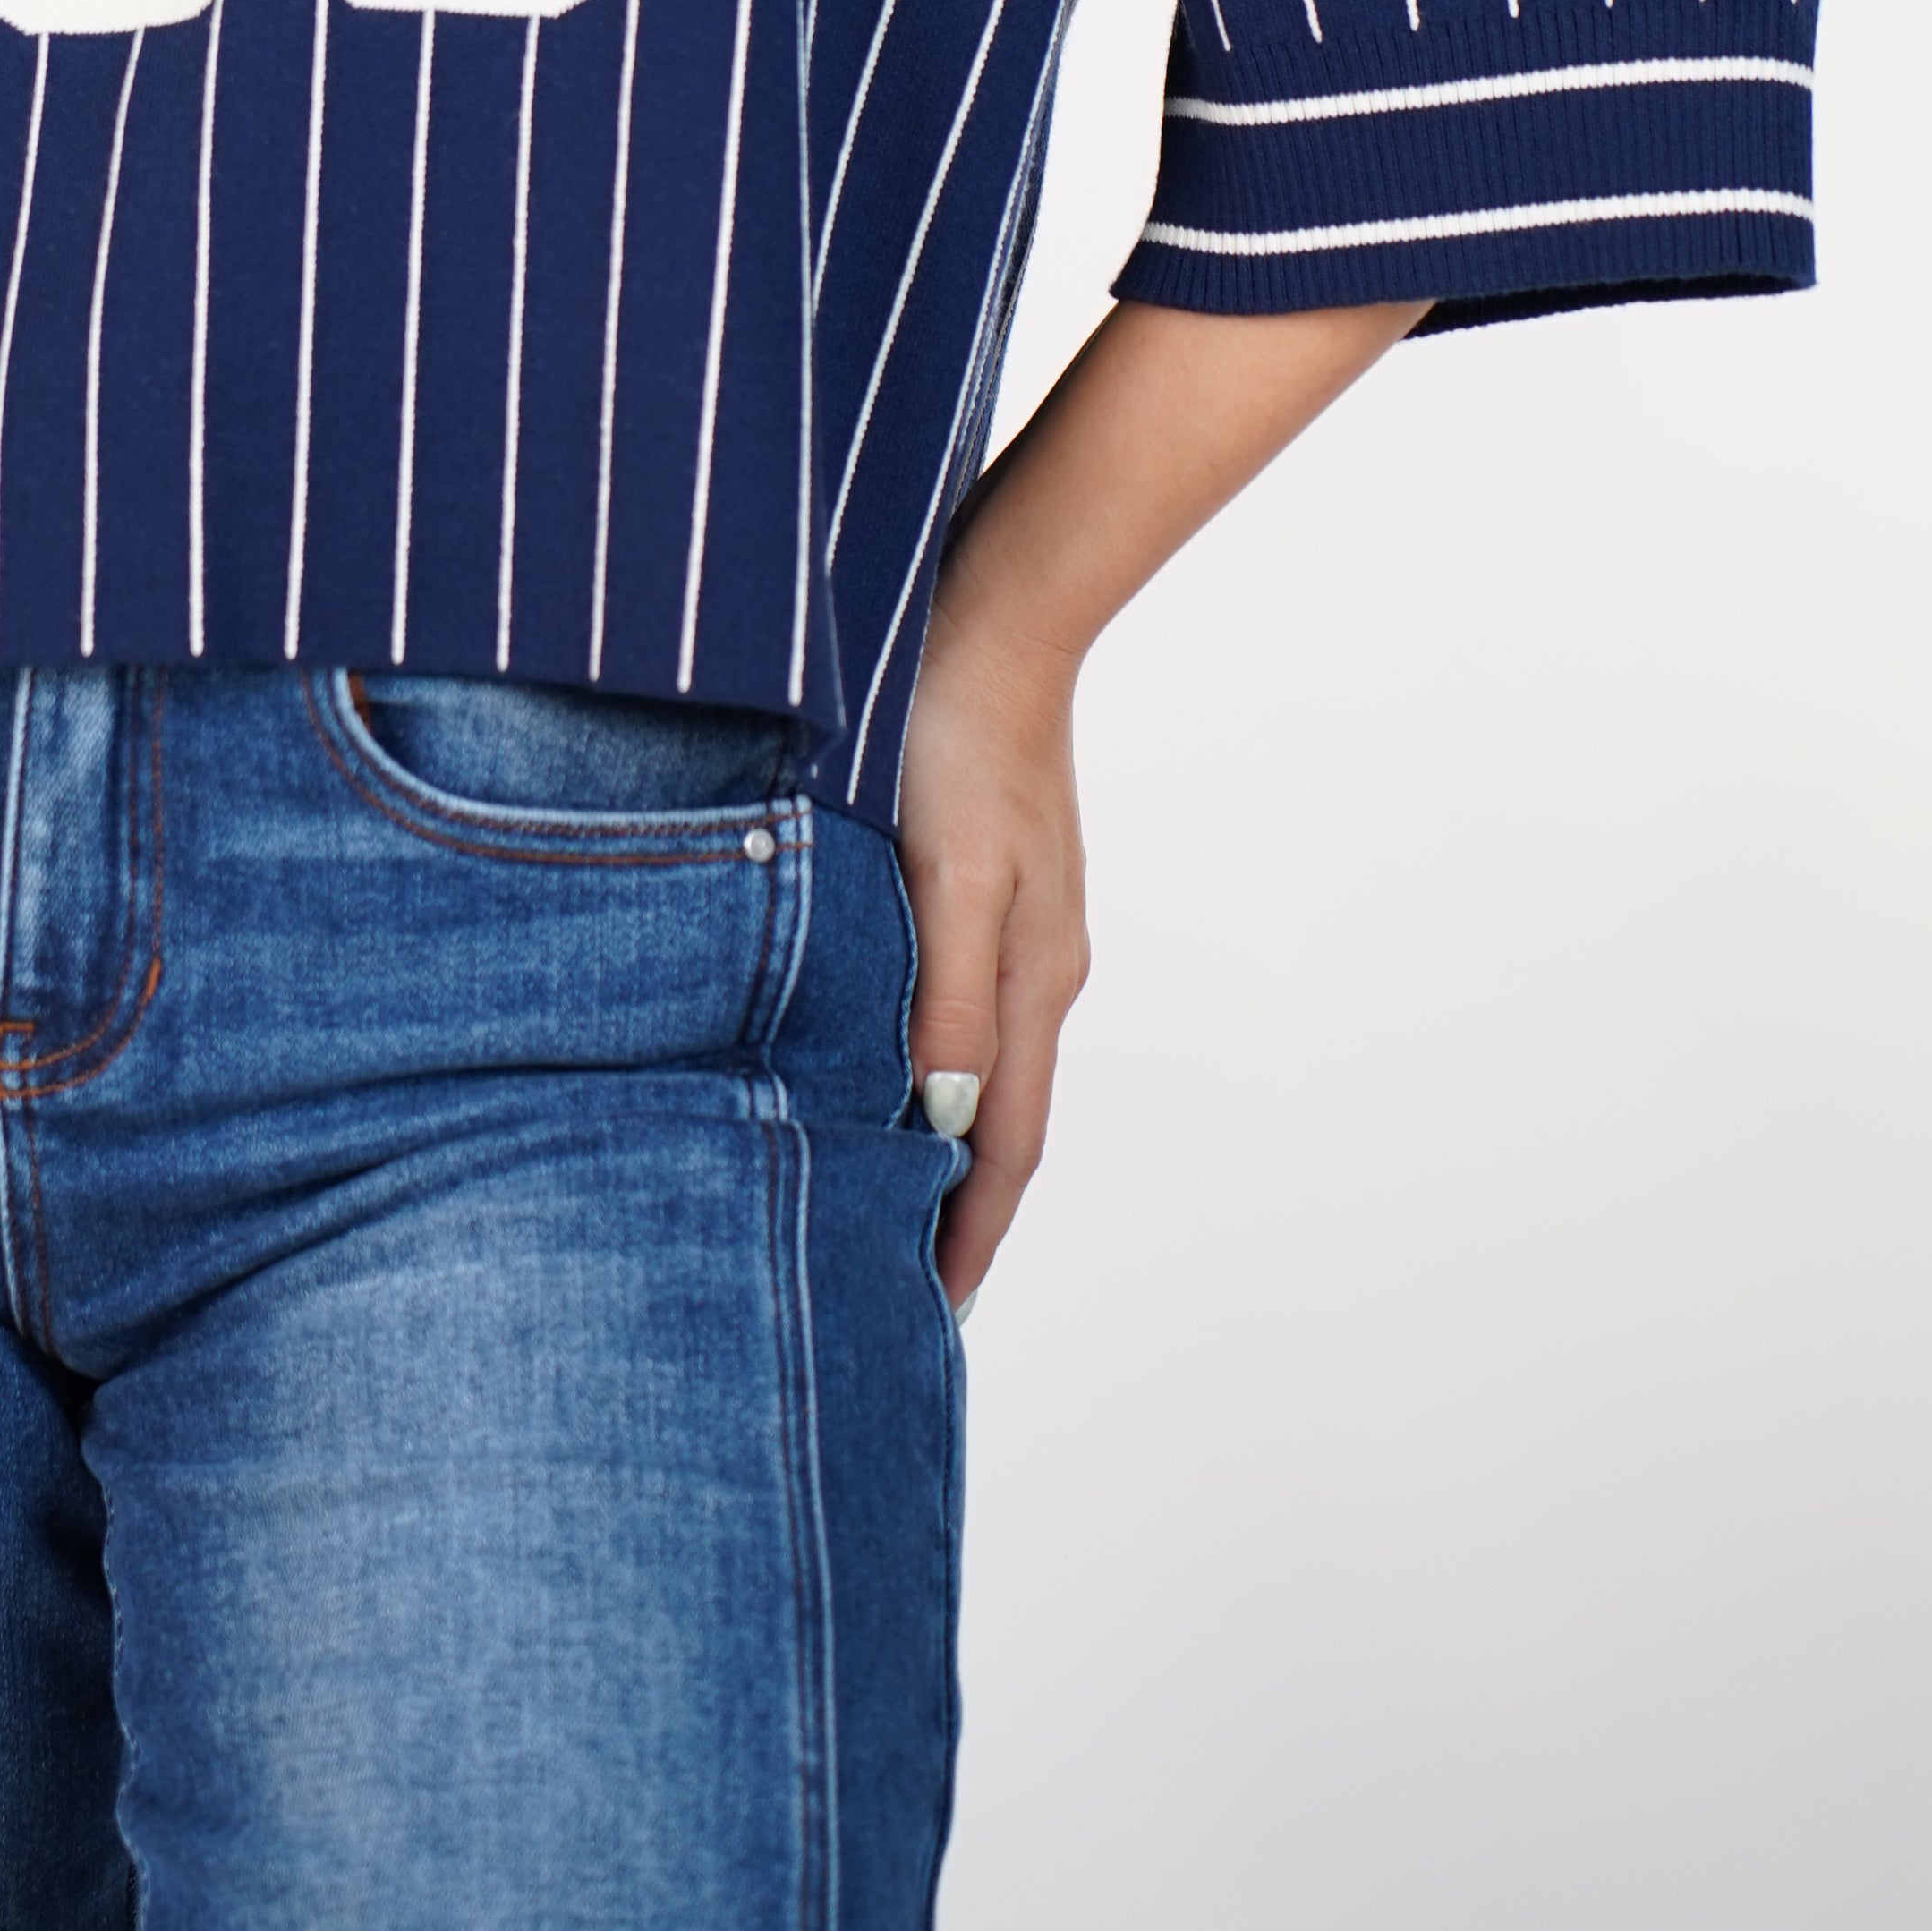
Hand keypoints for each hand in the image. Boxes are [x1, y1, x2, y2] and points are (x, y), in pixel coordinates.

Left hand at [888, 297, 1421, 1312]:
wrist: (994, 608)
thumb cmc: (954, 732)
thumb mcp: (946, 872)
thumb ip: (946, 998)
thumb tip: (942, 1130)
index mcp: (1030, 979)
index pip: (999, 1148)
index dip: (966, 1238)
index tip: (926, 1322)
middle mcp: (1038, 965)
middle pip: (999, 1122)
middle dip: (960, 1211)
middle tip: (903, 1296)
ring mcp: (1025, 921)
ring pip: (982, 1065)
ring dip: (947, 1143)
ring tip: (893, 1205)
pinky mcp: (997, 876)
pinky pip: (967, 1003)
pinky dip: (937, 1063)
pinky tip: (894, 1066)